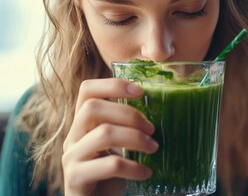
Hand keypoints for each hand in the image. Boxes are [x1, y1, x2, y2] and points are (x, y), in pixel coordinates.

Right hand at [62, 78, 157, 195]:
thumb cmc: (111, 172)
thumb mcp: (117, 144)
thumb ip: (125, 126)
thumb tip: (160, 107)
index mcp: (83, 123)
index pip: (87, 90)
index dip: (113, 85)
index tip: (140, 91)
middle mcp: (73, 136)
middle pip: (93, 108)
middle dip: (128, 114)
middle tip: (152, 128)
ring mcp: (72, 157)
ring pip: (103, 134)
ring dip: (136, 138)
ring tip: (154, 148)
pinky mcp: (76, 178)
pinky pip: (110, 165)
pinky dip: (134, 167)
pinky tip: (146, 173)